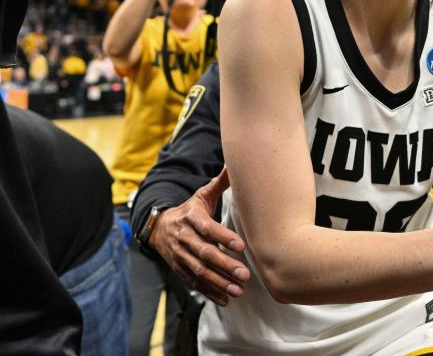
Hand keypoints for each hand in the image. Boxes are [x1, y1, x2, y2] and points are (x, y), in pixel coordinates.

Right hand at [149, 169, 249, 306]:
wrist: (158, 227)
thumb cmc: (189, 210)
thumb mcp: (201, 195)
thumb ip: (219, 183)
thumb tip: (235, 164)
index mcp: (191, 218)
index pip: (207, 228)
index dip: (223, 237)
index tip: (241, 245)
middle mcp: (184, 238)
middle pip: (204, 253)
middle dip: (224, 265)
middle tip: (244, 273)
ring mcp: (180, 256)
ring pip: (199, 271)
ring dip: (219, 282)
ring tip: (238, 290)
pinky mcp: (180, 269)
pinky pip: (194, 283)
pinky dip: (209, 292)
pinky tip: (226, 299)